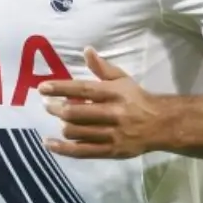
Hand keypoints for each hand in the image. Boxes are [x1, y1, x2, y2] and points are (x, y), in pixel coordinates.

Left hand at [39, 47, 161, 158]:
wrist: (160, 124)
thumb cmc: (136, 99)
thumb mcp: (122, 79)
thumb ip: (102, 68)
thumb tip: (86, 50)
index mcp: (115, 93)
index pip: (83, 89)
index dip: (61, 88)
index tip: (42, 88)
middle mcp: (113, 113)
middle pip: (76, 112)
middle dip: (56, 108)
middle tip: (46, 105)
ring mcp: (111, 134)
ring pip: (76, 132)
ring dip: (62, 126)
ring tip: (59, 120)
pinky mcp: (110, 151)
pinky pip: (81, 152)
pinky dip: (62, 148)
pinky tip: (49, 143)